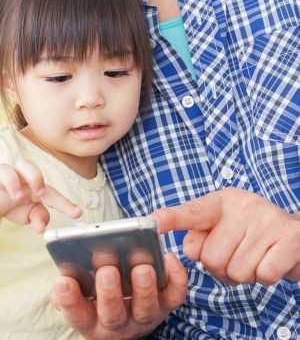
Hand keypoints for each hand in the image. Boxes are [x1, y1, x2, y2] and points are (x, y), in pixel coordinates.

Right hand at [0, 158, 81, 231]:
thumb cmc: (8, 204)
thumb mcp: (24, 214)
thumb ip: (37, 218)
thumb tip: (42, 227)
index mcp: (35, 187)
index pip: (52, 194)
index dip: (66, 204)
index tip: (78, 213)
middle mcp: (24, 177)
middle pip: (35, 166)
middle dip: (38, 178)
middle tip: (39, 194)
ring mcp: (11, 174)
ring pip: (22, 163)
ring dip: (26, 178)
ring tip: (19, 196)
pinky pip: (4, 170)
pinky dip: (10, 181)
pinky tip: (12, 195)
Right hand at [52, 252, 186, 339]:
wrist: (128, 314)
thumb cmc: (99, 294)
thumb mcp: (81, 292)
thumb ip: (74, 282)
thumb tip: (68, 267)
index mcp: (90, 320)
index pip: (77, 314)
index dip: (69, 300)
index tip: (62, 281)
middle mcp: (117, 323)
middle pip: (113, 314)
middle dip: (110, 292)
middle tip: (107, 270)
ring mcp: (143, 315)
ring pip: (145, 308)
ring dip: (144, 288)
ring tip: (142, 267)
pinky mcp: (166, 305)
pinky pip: (175, 295)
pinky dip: (175, 277)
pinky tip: (169, 258)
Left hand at [154, 187, 299, 284]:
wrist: (297, 235)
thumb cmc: (253, 233)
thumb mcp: (226, 226)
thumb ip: (201, 235)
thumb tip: (188, 249)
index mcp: (223, 201)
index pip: (191, 212)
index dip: (170, 218)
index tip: (150, 222)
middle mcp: (244, 205)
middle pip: (211, 258)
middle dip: (223, 268)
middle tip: (239, 255)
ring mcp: (267, 220)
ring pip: (236, 271)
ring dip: (245, 274)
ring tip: (256, 257)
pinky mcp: (288, 238)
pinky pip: (262, 275)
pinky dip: (265, 277)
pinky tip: (271, 261)